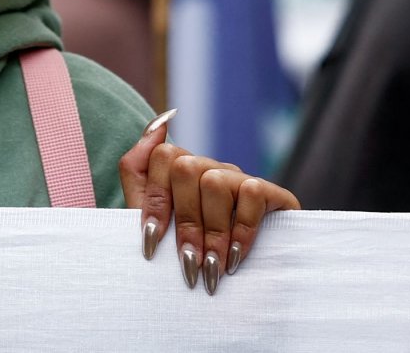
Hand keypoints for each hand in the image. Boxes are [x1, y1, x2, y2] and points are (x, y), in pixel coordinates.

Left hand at [120, 111, 299, 293]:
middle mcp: (209, 167)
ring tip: (212, 270)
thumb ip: (138, 170)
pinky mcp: (271, 192)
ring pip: (214, 182)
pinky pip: (251, 193)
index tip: (152, 246)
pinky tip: (235, 260)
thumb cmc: (187, 250)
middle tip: (189, 266)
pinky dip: (241, 231)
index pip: (161, 156)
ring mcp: (239, 177)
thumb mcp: (153, 216)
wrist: (244, 286)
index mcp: (179, 169)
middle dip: (185, 224)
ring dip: (212, 233)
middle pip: (186, 169)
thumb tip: (158, 123)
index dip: (154, 203)